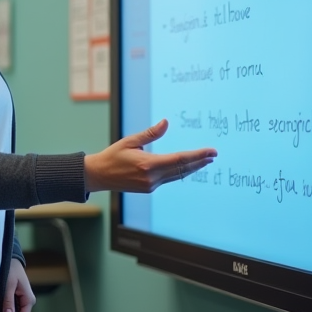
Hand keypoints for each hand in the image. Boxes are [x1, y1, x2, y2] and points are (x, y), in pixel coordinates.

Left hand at [4, 258, 34, 311]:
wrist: (10, 258)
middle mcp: (27, 301)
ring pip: (14, 311)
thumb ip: (8, 300)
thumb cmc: (11, 269)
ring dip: (6, 310)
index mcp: (29, 300)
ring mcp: (22, 299)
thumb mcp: (8, 285)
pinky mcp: (17, 296)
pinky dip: (5, 305)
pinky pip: (12, 305)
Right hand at [84, 119, 215, 193]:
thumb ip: (150, 134)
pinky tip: (185, 168)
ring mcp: (151, 185)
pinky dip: (180, 173)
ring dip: (192, 168)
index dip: (198, 155)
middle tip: (213, 155)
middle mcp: (152, 177)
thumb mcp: (130, 141)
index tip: (211, 151)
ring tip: (205, 162)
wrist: (98, 176)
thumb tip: (166, 123)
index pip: (180, 159)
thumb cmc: (112, 156)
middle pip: (183, 169)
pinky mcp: (149, 188)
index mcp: (148, 164)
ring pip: (178, 176)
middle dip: (199, 162)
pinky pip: (169, 179)